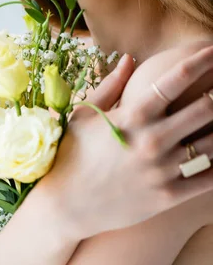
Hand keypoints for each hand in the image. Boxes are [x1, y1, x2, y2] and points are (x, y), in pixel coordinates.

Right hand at [39, 44, 212, 238]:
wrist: (66, 205)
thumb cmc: (72, 155)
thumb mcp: (85, 116)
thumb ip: (111, 86)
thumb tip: (130, 58)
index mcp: (133, 116)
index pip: (176, 79)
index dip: (201, 61)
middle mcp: (152, 140)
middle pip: (205, 108)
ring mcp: (162, 169)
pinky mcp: (168, 196)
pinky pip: (208, 179)